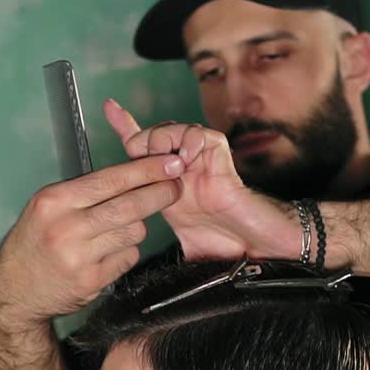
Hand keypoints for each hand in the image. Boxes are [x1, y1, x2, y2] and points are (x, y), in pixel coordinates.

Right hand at [0, 154, 183, 325]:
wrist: (15, 290)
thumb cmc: (34, 242)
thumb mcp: (47, 207)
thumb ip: (84, 192)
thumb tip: (133, 174)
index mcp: (55, 201)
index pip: (110, 180)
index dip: (145, 171)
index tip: (170, 164)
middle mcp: (66, 227)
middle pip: (129, 206)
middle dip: (160, 193)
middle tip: (177, 186)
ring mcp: (79, 257)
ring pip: (133, 232)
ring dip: (137, 226)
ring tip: (122, 227)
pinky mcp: (92, 281)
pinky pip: (128, 257)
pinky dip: (127, 251)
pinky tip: (110, 252)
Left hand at [103, 99, 301, 261]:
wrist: (259, 249)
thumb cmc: (229, 247)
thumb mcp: (185, 246)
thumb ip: (168, 249)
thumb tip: (140, 261)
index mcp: (170, 185)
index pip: (144, 150)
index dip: (126, 126)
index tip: (110, 107)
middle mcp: (185, 169)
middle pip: (154, 134)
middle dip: (143, 141)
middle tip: (146, 164)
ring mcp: (202, 162)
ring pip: (176, 129)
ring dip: (164, 141)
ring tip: (169, 164)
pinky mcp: (221, 160)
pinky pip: (203, 136)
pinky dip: (191, 141)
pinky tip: (187, 160)